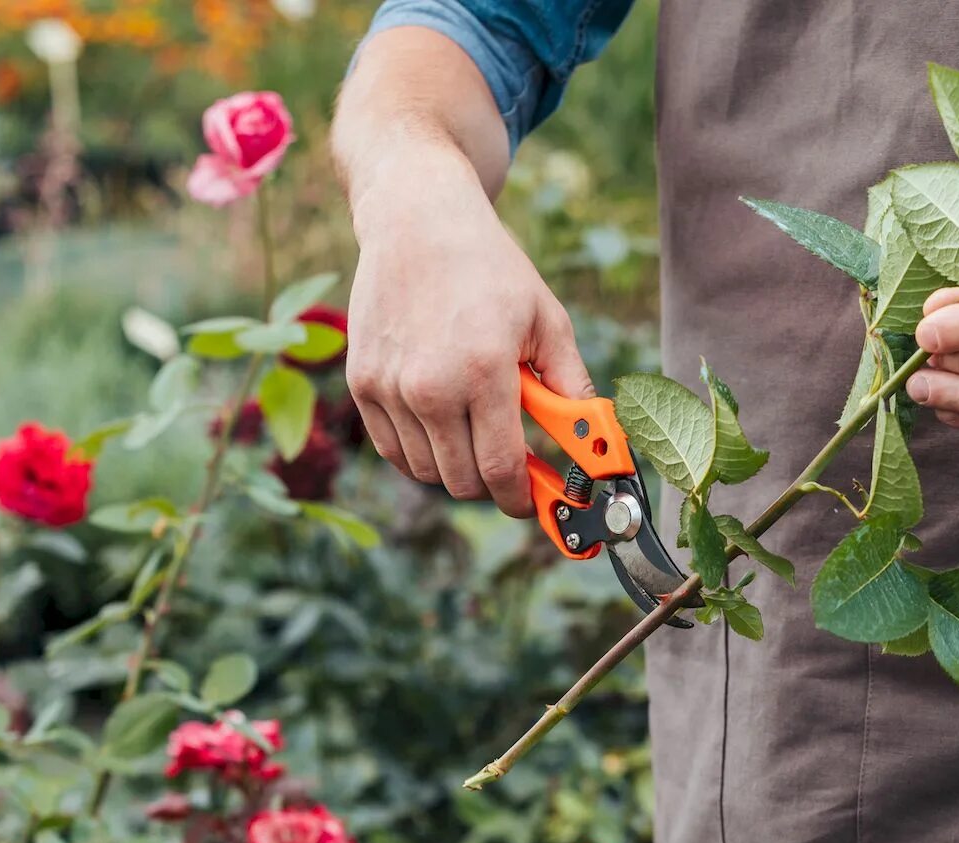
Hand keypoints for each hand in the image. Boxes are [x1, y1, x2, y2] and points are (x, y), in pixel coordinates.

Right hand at [343, 145, 592, 516]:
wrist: (417, 221)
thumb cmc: (490, 269)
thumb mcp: (547, 320)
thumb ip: (571, 387)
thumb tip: (596, 441)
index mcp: (483, 373)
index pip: (500, 471)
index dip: (521, 500)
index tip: (535, 504)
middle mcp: (429, 387)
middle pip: (462, 481)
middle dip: (493, 484)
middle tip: (511, 464)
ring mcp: (389, 388)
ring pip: (426, 471)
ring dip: (455, 465)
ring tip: (475, 427)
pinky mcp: (362, 383)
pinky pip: (393, 450)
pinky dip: (419, 451)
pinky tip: (441, 422)